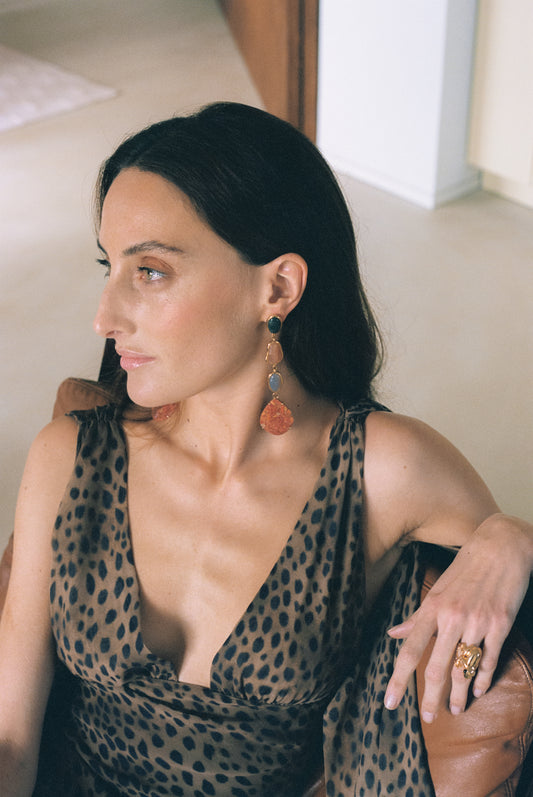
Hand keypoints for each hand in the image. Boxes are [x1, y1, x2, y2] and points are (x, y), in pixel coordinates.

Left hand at [384, 514, 532, 722]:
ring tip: (454, 710)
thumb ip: (417, 616)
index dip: (398, 679)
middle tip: (428, 718)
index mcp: (432, 608)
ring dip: (457, 694)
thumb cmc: (467, 567)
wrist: (501, 547)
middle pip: (436, 667)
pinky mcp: (499, 626)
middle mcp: (451, 618)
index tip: (389, 702)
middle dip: (430, 697)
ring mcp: (476, 623)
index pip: (410, 650)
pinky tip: (477, 691)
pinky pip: (489, 660)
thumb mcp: (437, 589)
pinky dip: (482, 679)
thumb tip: (393, 634)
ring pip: (463, 669)